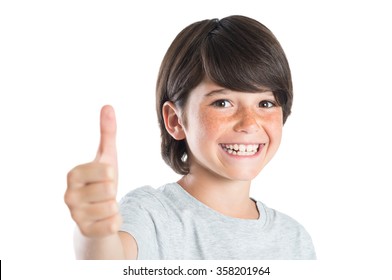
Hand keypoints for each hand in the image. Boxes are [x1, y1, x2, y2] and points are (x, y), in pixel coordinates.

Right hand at [65, 105, 121, 237]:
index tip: (102, 179)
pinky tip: (104, 219)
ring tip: (104, 206)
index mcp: (73, 174)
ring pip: (112, 207)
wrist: (95, 215)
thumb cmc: (101, 183)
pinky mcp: (85, 231)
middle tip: (104, 194)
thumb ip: (107, 133)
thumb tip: (108, 106)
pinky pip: (113, 223)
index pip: (107, 171)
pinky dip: (115, 220)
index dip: (111, 175)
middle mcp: (68, 195)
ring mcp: (75, 215)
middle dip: (113, 192)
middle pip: (110, 188)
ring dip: (114, 206)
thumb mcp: (107, 158)